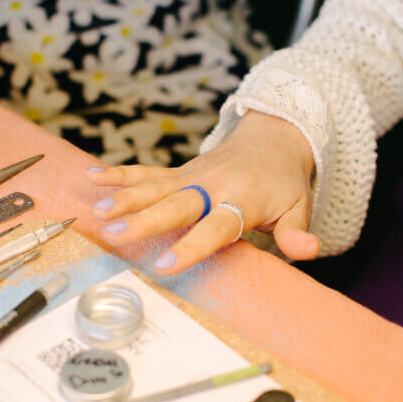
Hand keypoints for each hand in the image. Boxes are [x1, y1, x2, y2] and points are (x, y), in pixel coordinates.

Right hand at [88, 111, 319, 274]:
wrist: (273, 138)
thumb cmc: (284, 181)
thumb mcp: (300, 206)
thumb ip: (297, 232)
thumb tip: (309, 250)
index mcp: (242, 199)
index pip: (215, 226)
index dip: (191, 245)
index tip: (165, 263)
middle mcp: (212, 185)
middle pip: (176, 205)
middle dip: (144, 220)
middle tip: (115, 235)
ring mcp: (192, 176)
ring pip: (155, 187)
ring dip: (126, 198)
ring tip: (99, 212)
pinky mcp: (179, 171)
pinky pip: (147, 172)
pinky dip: (120, 174)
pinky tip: (93, 178)